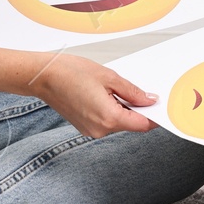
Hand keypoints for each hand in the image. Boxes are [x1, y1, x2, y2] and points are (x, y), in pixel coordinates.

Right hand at [28, 53, 156, 138]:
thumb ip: (133, 92)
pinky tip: (103, 95)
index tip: (160, 107)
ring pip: (119, 123)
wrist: (43, 76)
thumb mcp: (109, 77)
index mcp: (109, 117)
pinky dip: (111, 111)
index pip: (142, 125)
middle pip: (131, 124)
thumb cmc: (71, 72)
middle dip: (138, 109)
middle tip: (134, 89)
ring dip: (123, 109)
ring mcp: (91, 131)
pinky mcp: (85, 127)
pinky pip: (106, 122)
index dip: (154, 116)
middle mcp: (100, 129)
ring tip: (111, 88)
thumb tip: (150, 100)